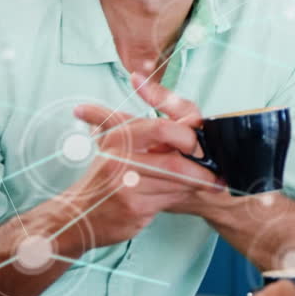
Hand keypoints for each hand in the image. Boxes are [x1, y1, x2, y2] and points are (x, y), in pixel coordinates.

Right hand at [65, 74, 219, 247]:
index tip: (199, 144)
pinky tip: (184, 195)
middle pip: (175, 163)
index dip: (188, 137)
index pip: (162, 129)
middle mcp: (120, 160)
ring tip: (207, 184)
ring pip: (178, 183)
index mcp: (119, 138)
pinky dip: (183, 197)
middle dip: (201, 170)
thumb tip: (140, 79)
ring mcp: (127, 188)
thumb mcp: (115, 138)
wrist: (78, 216)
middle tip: (216, 174)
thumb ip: (137, 122)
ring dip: (196, 184)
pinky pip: (171, 200)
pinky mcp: (134, 210)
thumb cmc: (106, 173)